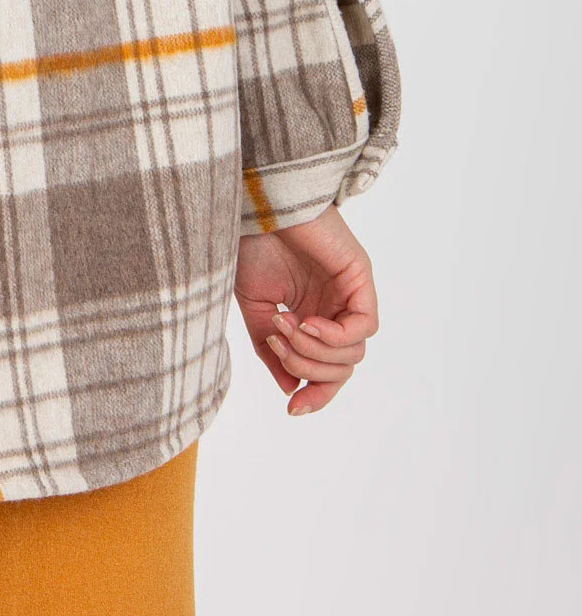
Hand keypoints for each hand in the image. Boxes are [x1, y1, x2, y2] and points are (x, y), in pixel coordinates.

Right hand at [234, 203, 378, 416]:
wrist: (256, 205)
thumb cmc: (251, 244)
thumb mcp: (256, 307)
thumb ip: (271, 348)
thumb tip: (289, 388)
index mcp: (311, 315)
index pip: (328, 370)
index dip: (315, 394)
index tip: (292, 410)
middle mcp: (335, 307)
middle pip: (342, 368)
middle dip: (308, 369)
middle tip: (278, 344)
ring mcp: (350, 293)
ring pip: (353, 355)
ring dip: (315, 351)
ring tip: (285, 326)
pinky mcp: (361, 277)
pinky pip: (364, 326)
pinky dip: (335, 336)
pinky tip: (306, 322)